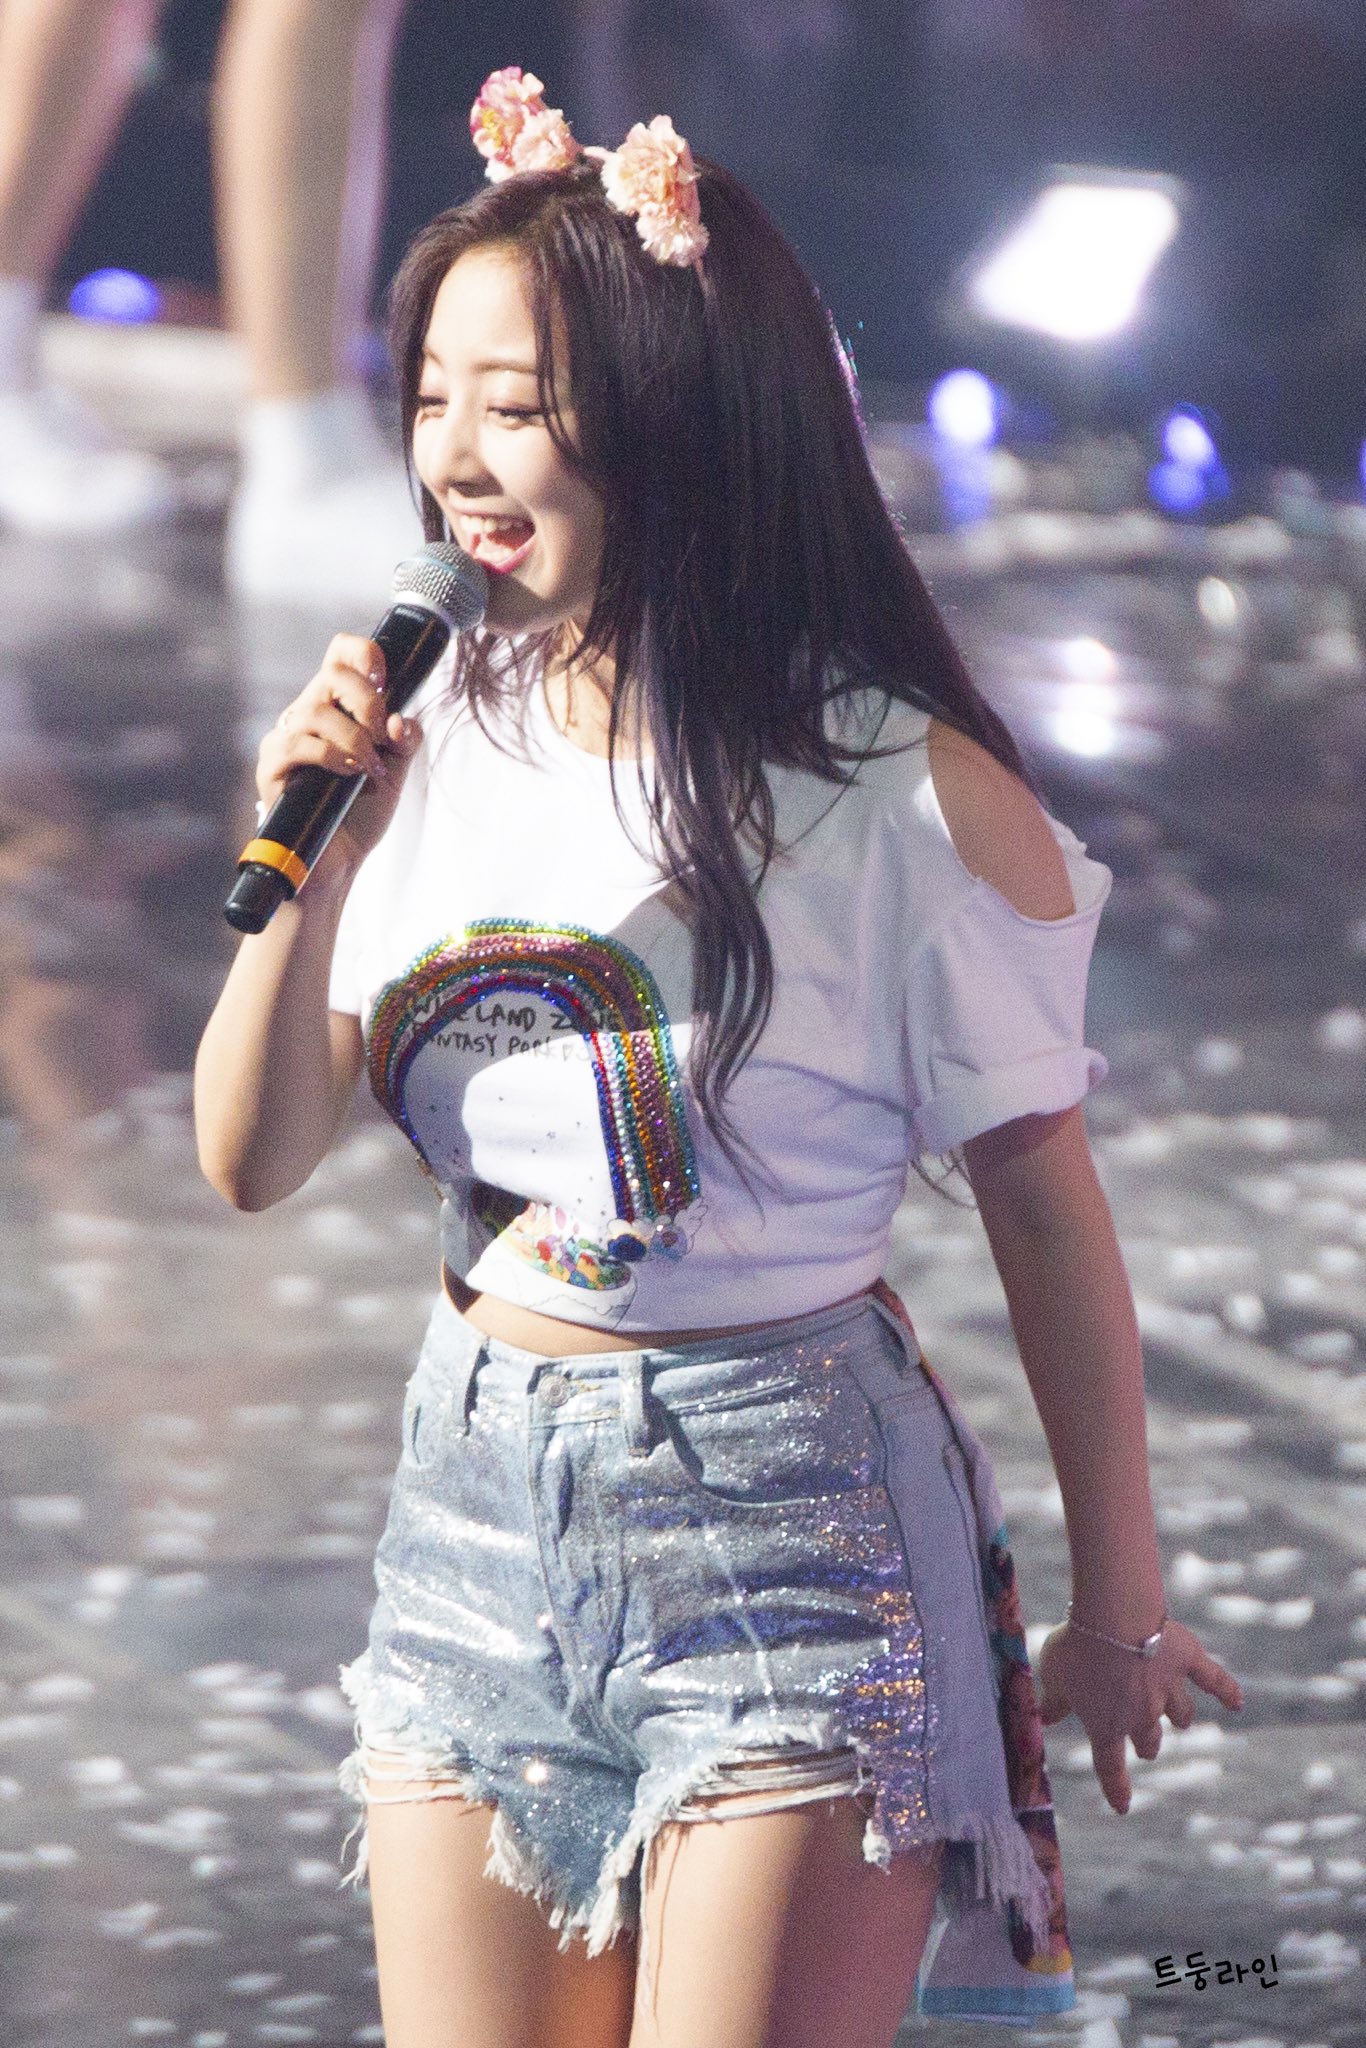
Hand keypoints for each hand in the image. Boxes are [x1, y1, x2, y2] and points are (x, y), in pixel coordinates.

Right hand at [256, 635, 424, 882]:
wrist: (340, 858)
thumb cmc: (362, 811)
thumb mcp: (396, 769)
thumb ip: (405, 738)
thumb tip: (400, 719)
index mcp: (336, 706)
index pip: (340, 654)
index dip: (364, 653)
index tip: (386, 680)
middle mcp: (307, 714)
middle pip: (331, 673)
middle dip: (367, 701)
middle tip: (381, 735)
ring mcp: (286, 738)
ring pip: (315, 709)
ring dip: (353, 737)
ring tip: (369, 767)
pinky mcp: (271, 766)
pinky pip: (296, 743)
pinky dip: (330, 755)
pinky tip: (348, 773)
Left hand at [1036, 1615, 1243, 1814]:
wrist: (1114, 1617)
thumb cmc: (1077, 1648)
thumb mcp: (1053, 1676)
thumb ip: (1052, 1702)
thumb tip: (1043, 1719)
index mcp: (1107, 1723)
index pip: (1110, 1765)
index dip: (1116, 1788)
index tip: (1122, 1806)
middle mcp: (1142, 1713)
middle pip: (1149, 1739)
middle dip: (1147, 1744)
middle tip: (1146, 1745)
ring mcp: (1169, 1689)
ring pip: (1180, 1713)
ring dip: (1179, 1718)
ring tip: (1181, 1719)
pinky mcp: (1188, 1661)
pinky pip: (1214, 1680)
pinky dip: (1227, 1691)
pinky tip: (1237, 1702)